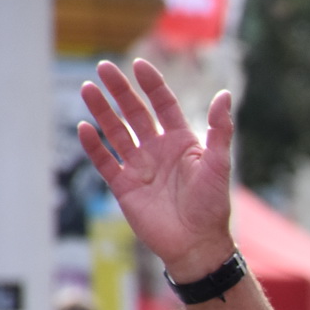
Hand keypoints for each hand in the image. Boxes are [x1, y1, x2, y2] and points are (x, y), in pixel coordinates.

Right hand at [76, 60, 236, 281]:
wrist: (196, 243)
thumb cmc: (212, 205)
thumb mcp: (219, 165)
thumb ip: (220, 130)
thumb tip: (225, 95)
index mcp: (182, 142)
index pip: (163, 105)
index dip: (152, 85)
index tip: (139, 65)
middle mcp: (158, 150)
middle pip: (135, 113)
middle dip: (120, 91)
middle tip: (104, 67)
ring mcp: (140, 167)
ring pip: (116, 132)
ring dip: (102, 111)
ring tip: (88, 89)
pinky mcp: (124, 186)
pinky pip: (105, 161)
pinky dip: (94, 145)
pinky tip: (84, 127)